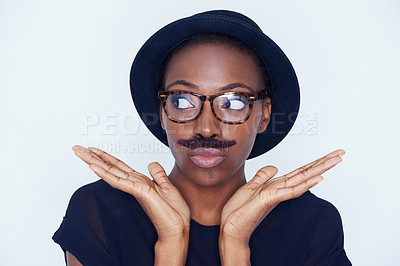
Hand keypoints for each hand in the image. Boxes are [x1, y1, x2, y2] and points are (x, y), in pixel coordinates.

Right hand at [72, 145, 190, 241]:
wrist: (178, 228)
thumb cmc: (174, 213)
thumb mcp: (167, 187)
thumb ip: (158, 174)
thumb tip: (152, 163)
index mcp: (140, 181)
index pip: (119, 166)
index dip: (105, 157)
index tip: (93, 149)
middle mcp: (134, 183)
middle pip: (110, 167)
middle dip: (93, 157)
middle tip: (77, 148)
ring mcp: (135, 188)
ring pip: (110, 172)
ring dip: (94, 161)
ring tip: (79, 153)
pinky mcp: (139, 192)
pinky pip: (119, 181)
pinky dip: (106, 174)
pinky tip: (94, 167)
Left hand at [220, 149, 344, 242]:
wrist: (231, 227)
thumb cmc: (239, 210)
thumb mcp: (251, 187)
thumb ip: (263, 176)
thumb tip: (275, 167)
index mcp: (277, 185)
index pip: (300, 171)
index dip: (314, 162)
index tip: (329, 154)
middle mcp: (281, 189)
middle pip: (306, 173)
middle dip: (324, 162)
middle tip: (341, 153)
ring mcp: (278, 194)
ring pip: (303, 179)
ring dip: (320, 169)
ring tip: (336, 160)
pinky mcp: (271, 199)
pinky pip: (291, 191)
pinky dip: (305, 184)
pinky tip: (318, 179)